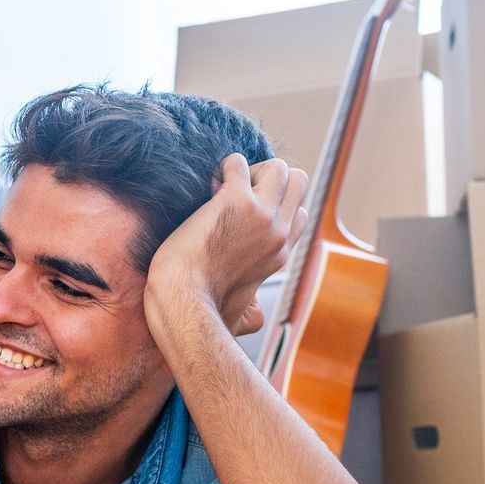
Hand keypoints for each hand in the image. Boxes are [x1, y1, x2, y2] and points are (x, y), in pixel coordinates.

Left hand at [146, 154, 308, 337]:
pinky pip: (239, 163)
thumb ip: (253, 306)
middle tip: (237, 190)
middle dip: (269, 177)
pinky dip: (224, 166)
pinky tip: (208, 183)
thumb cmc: (201, 305)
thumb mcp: (241, 307)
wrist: (184, 300)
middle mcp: (278, 232)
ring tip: (222, 185)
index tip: (246, 210)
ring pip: (278, 167)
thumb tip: (254, 320)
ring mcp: (262, 215)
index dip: (276, 203)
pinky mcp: (236, 201)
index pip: (300, 213)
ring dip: (250, 169)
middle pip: (297, 182)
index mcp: (280, 254)